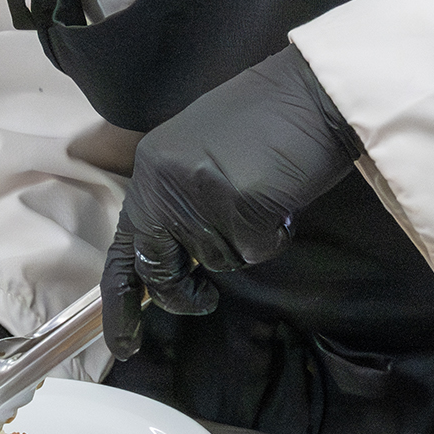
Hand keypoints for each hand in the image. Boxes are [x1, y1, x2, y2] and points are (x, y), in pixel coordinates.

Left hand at [101, 47, 360, 360]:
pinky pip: (255, 251)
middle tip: (204, 299)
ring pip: (217, 260)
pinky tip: (280, 200)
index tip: (124, 342)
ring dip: (242, 243)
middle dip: (183, 294)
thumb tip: (173, 258)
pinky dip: (272, 236)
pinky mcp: (240, 206)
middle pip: (161, 269)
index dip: (121, 301)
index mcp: (151, 169)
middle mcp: (165, 183)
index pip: (123, 249)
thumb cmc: (265, 122)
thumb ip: (178, 203)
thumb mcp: (199, 156)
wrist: (312, 91)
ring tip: (262, 198)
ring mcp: (201, 195)